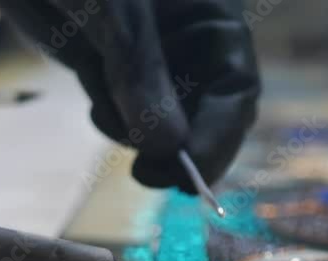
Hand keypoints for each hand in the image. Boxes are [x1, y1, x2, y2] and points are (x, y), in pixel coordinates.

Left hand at [0, 0, 260, 192]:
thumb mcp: (117, 12)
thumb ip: (141, 73)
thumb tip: (168, 146)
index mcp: (212, 17)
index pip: (236, 88)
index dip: (219, 137)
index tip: (190, 176)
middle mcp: (192, 43)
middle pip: (208, 115)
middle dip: (177, 148)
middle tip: (145, 175)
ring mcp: (154, 61)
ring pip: (163, 125)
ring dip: (133, 128)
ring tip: (101, 93)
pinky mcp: (118, 71)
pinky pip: (126, 114)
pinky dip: (110, 114)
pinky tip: (90, 78)